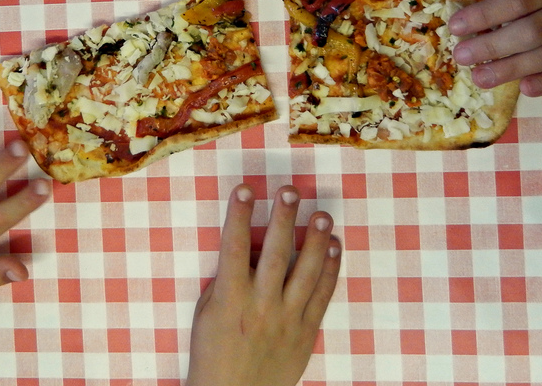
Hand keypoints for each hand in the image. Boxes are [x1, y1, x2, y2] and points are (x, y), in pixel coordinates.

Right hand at [184, 185, 341, 385]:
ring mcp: (287, 319)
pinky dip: (329, 269)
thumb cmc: (213, 352)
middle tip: (290, 191)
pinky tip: (334, 246)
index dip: (238, 215)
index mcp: (231, 298)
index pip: (234, 247)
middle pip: (276, 253)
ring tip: (321, 214)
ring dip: (315, 240)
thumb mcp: (208, 313)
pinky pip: (321, 295)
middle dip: (283, 218)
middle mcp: (261, 305)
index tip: (244, 188)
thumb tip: (247, 249)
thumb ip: (226, 280)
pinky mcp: (306, 332)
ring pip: (306, 272)